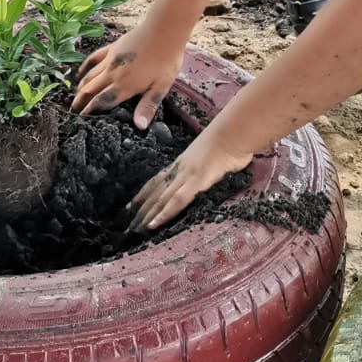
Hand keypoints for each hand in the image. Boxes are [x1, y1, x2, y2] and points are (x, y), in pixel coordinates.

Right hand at [72, 22, 186, 128]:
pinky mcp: (112, 47)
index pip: (102, 101)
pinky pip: (94, 58)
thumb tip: (139, 126)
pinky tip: (81, 72)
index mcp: (124, 86)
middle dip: (80, 100)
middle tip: (73, 110)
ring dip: (81, 87)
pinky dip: (85, 67)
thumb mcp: (161, 87)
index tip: (81, 117)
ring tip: (76, 95)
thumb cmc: (166, 60)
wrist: (163, 31)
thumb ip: (148, 106)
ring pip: (90, 75)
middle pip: (91, 89)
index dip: (90, 110)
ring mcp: (110, 59)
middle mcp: (113, 74)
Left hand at [127, 127, 252, 231]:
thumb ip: (209, 165)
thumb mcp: (214, 154)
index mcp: (182, 163)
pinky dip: (163, 213)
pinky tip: (152, 224)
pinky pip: (176, 201)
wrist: (235, 132)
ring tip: (133, 228)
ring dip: (146, 214)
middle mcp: (179, 170)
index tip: (131, 205)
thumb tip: (213, 171)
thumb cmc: (230, 140)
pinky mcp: (196, 182)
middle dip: (140, 208)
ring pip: (160, 198)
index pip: (157, 180)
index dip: (144, 193)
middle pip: (155, 191)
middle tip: (126, 223)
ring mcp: (186, 176)